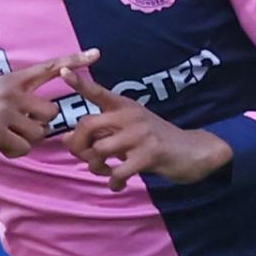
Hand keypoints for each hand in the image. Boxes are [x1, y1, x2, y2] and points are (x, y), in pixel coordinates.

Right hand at [0, 49, 98, 161]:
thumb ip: (20, 101)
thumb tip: (46, 118)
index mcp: (11, 80)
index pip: (48, 67)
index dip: (73, 60)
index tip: (96, 53)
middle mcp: (11, 90)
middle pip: (51, 113)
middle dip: (38, 128)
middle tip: (13, 129)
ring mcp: (4, 109)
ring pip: (38, 134)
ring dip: (23, 142)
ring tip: (1, 137)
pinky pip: (23, 148)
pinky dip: (12, 152)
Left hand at [59, 68, 231, 190]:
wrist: (193, 150)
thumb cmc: (155, 140)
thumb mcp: (130, 129)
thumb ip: (102, 132)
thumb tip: (66, 140)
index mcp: (124, 106)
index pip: (98, 92)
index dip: (80, 83)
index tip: (63, 72)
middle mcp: (130, 116)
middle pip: (87, 125)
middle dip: (78, 145)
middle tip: (85, 158)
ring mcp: (139, 135)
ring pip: (99, 150)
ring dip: (95, 167)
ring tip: (106, 172)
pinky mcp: (148, 155)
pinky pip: (118, 171)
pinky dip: (114, 182)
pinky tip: (118, 184)